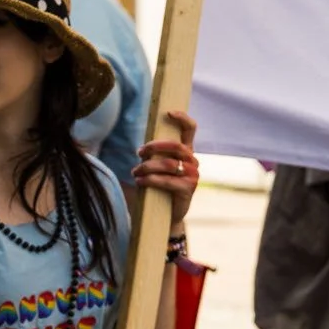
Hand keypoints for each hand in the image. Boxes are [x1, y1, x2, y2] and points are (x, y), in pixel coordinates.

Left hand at [134, 110, 199, 225]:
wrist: (166, 216)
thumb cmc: (160, 188)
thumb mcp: (159, 168)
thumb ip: (157, 156)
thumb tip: (143, 149)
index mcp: (187, 152)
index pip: (190, 129)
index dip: (182, 118)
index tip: (169, 112)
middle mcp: (193, 161)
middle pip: (176, 146)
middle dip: (154, 146)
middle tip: (139, 152)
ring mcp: (192, 175)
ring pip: (168, 164)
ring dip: (147, 166)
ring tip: (135, 172)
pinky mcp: (187, 189)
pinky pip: (167, 180)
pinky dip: (150, 180)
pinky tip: (139, 181)